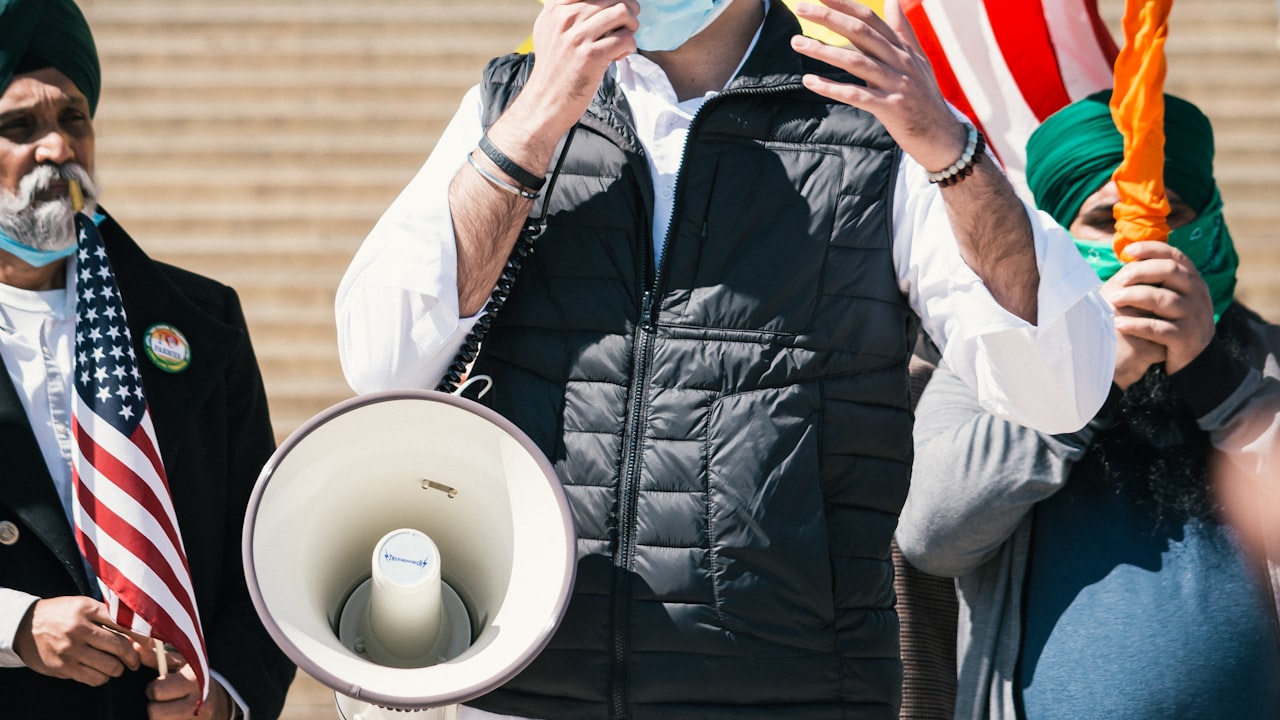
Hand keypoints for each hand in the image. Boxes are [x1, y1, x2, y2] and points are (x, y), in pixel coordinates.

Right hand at [13, 596, 140, 685]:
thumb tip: (138, 634)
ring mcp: (71, 649)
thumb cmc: (62, 614)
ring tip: (116, 667)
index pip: (125, 623)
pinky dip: (102, 678)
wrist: (25, 626)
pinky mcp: (63, 666)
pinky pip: (94, 678)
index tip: (151, 644)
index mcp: (88, 609)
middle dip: (133, 658)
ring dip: (118, 669)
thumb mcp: (83, 606)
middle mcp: (80, 628)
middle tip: (134, 661)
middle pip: (121, 646)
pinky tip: (100, 672)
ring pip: (110, 666)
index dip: (143, 636)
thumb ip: (108, 616)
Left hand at [138, 643, 232, 719]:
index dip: (153, 687)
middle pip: (154, 712)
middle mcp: (198, 703)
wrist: (217, 702)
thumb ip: (158, 657)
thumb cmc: (193, 678)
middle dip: (154, 705)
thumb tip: (136, 647)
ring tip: (168, 708)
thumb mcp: (181, 664)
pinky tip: (173, 716)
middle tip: (162, 699)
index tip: (158, 684)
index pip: (158, 690)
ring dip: (160, 716)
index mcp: (195, 681)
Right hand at [517, 0, 639, 137]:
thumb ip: (564, 10)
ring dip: (632, 26)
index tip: (613, 15)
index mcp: (555, 9)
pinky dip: (630, 46)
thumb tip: (596, 1)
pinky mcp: (592, 56)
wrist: (545, 102)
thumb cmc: (553, 69)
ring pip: (623, 12)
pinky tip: (619, 56)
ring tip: (624, 39)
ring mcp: (578, 37)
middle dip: (628, 11)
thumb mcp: (548, 31)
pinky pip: (626, 38)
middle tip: (626, 26)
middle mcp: (565, 19)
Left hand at [787, 0, 968, 172]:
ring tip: (797, 42)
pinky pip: (856, 95)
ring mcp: (895, 85)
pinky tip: (809, 80)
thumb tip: (894, 0)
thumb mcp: (918, 60)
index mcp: (903, 49)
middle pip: (861, 33)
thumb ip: (903, 31)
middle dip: (829, 18)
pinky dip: (831, 87)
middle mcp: (900, 61)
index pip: (870, 19)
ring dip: (824, 50)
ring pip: (856, 62)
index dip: (845, 5)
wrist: (942, 135)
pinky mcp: (890, 109)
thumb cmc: (924, 97)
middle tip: (802, 7)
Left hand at [1100, 241, 1214, 383]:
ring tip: (1112, 300)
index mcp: (1193, 280)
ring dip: (1134, 297)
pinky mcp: (1186, 338)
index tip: (1129, 250)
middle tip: (1118, 279)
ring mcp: (1194, 316)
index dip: (1152, 249)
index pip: (1175, 256)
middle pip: (1170, 272)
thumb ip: (1159, 280)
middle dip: (1141, 272)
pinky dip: (1136, 325)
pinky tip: (1118, 323)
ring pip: (1163, 299)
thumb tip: (1128, 258)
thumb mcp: (1174, 297)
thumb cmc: (1175, 322)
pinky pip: (1158, 328)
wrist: (1196, 360)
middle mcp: (1198, 294)